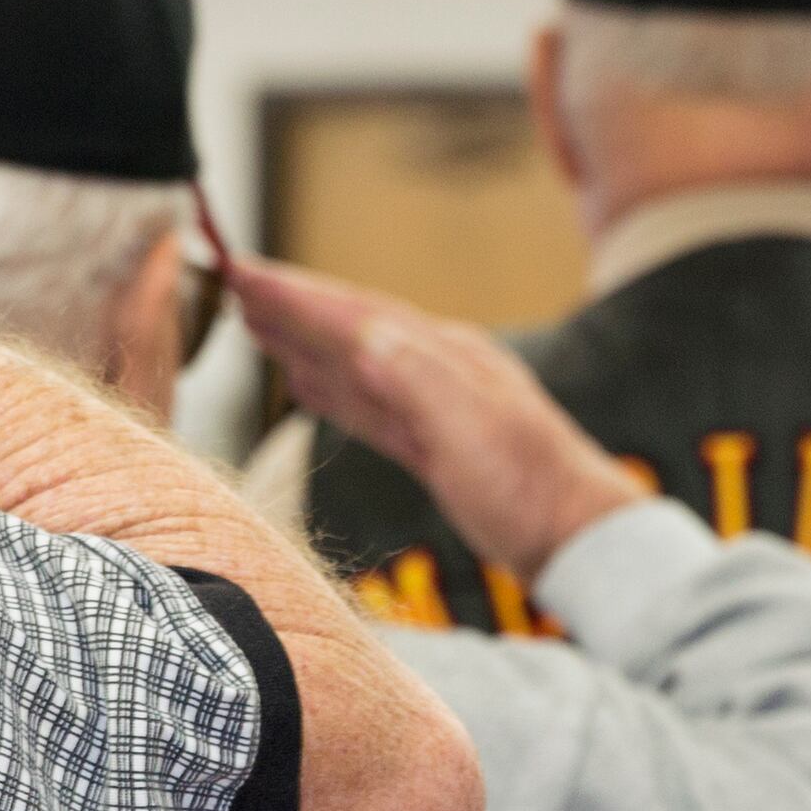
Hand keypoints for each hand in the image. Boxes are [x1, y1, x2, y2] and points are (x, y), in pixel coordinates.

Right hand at [226, 251, 644, 579]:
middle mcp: (438, 370)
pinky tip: (305, 385)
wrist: (579, 540)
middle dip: (291, 307)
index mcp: (444, 357)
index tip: (242, 271)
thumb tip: (365, 332)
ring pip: (355, 363)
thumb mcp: (473, 431)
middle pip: (350, 328)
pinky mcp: (435, 446)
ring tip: (256, 326)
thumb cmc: (532, 490)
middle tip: (232, 284)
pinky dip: (331, 389)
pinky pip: (368, 405)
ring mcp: (437, 407)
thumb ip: (419, 380)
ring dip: (304, 342)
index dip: (295, 294)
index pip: (356, 315)